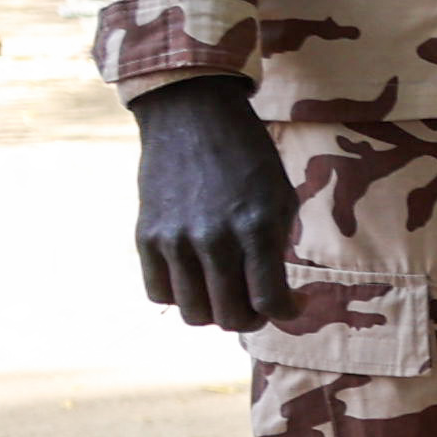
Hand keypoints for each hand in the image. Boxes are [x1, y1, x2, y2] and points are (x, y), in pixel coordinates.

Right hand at [127, 74, 298, 331]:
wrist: (192, 118)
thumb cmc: (248, 158)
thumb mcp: (279, 197)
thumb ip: (276, 247)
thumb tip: (272, 295)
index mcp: (256, 226)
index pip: (269, 300)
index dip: (286, 313)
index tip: (291, 306)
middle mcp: (213, 239)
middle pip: (229, 317)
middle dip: (250, 318)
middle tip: (257, 304)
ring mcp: (175, 240)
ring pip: (193, 313)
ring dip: (214, 311)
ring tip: (226, 292)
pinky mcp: (145, 237)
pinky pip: (159, 293)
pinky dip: (180, 295)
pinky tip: (195, 278)